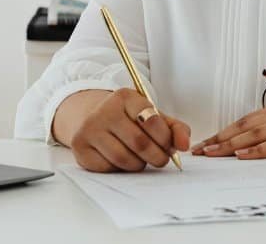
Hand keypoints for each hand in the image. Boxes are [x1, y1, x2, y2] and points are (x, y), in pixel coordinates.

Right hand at [67, 89, 190, 172]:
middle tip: (161, 159)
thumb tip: (185, 145)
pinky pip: (109, 168)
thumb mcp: (153, 117)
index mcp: (124, 97)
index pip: (151, 120)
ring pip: (124, 159)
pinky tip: (123, 160)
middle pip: (140, 143)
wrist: (93, 119)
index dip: (166, 138)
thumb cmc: (129, 120)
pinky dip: (121, 169)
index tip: (170, 146)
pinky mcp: (80, 148)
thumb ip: (175, 129)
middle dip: (157, 156)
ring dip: (140, 164)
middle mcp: (104, 110)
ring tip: (142, 158)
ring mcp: (89, 129)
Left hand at [191, 100, 265, 159]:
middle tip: (200, 150)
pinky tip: (243, 156)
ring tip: (212, 154)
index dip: (224, 131)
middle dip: (219, 139)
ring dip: (230, 145)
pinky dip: (257, 150)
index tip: (207, 141)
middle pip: (244, 127)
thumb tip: (261, 137)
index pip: (245, 120)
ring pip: (254, 135)